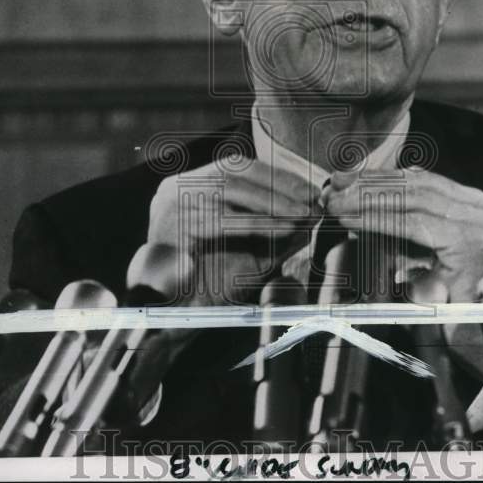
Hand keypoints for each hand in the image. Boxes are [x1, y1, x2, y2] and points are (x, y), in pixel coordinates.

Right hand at [147, 156, 320, 304]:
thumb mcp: (251, 251)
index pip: (237, 167)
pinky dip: (258, 223)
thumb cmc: (211, 283)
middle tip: (312, 199)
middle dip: (279, 184)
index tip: (310, 188)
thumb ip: (279, 231)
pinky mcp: (170, 225)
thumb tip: (313, 214)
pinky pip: (222, 219)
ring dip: (273, 202)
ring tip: (303, 214)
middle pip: (234, 173)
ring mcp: (169, 203)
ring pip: (230, 191)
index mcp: (189, 185)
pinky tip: (285, 228)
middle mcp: (175, 187)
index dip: (277, 175)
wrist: (173, 316)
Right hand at [324, 167, 482, 389]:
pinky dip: (395, 178)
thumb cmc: (463, 308)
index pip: (411, 218)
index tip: (340, 213)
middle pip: (413, 193)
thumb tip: (369, 252)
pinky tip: (366, 177)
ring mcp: (476, 202)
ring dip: (375, 180)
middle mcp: (478, 213)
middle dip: (367, 192)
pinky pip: (427, 180)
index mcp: (469, 239)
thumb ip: (403, 278)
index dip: (371, 214)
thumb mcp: (432, 301)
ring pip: (417, 181)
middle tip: (334, 194)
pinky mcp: (471, 196)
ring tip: (342, 181)